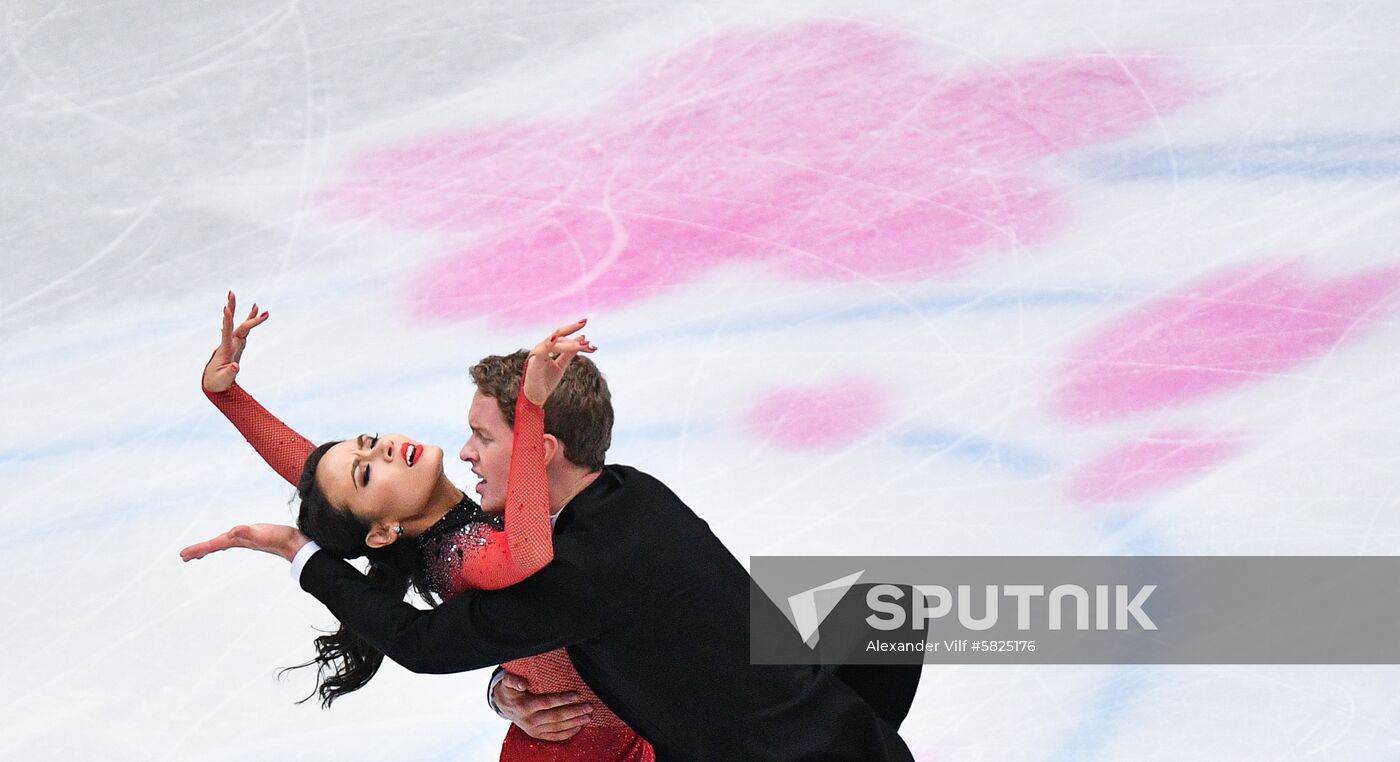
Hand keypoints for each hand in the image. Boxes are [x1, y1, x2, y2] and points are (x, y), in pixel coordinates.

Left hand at [180, 523, 309, 562]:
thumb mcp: (262, 534)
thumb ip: (247, 533)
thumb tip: (232, 532)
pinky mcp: (252, 537)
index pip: (212, 544)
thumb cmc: (279, 538)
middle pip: (213, 547)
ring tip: (197, 554)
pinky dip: (223, 541)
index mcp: (236, 541)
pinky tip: (226, 541)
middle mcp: (238, 541)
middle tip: (183, 557)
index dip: (197, 549)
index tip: (182, 555)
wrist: (294, 544)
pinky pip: (232, 539)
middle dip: (199, 551)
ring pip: (221, 544)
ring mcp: (245, 540)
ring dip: (209, 548)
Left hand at [202, 291, 268, 392]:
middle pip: (234, 324)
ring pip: (241, 326)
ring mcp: (234, 343)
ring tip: (256, 305)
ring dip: (248, 315)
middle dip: (233, 308)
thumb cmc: (217, 382)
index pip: (226, 332)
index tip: (226, 308)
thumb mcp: (223, 379)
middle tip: (232, 293)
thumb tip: (235, 366)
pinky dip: (250, 322)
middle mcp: (229, 343)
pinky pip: (245, 331)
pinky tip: (255, 314)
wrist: (214, 382)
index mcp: (225, 350)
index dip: (227, 320)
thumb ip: (230, 372)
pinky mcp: (238, 345)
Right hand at [492, 672, 594, 740]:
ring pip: (558, 728)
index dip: (562, 699)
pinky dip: (568, 733)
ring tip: (588, 716)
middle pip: (556, 717)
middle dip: (574, 712)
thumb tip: (523, 684)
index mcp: (525, 706)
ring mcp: (534, 730)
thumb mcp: (508, 682)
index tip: (576, 695)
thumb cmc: (511, 690)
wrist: (504, 705)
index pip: (547, 703)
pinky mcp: (537, 735)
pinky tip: (579, 727)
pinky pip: (555, 736)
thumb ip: (514, 680)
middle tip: (589, 706)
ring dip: (575, 722)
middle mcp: (530, 720)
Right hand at [522, 319, 596, 406]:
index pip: (562, 335)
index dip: (573, 329)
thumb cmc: (546, 381)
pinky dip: (549, 343)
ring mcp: (537, 353)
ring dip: (570, 343)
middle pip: (558, 334)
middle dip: (572, 328)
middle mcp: (541, 347)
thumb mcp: (562, 365)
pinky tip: (556, 338)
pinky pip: (543, 350)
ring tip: (584, 344)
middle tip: (585, 323)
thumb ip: (569, 353)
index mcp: (547, 348)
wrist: (536, 397)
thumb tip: (582, 338)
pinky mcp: (534, 360)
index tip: (585, 323)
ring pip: (555, 342)